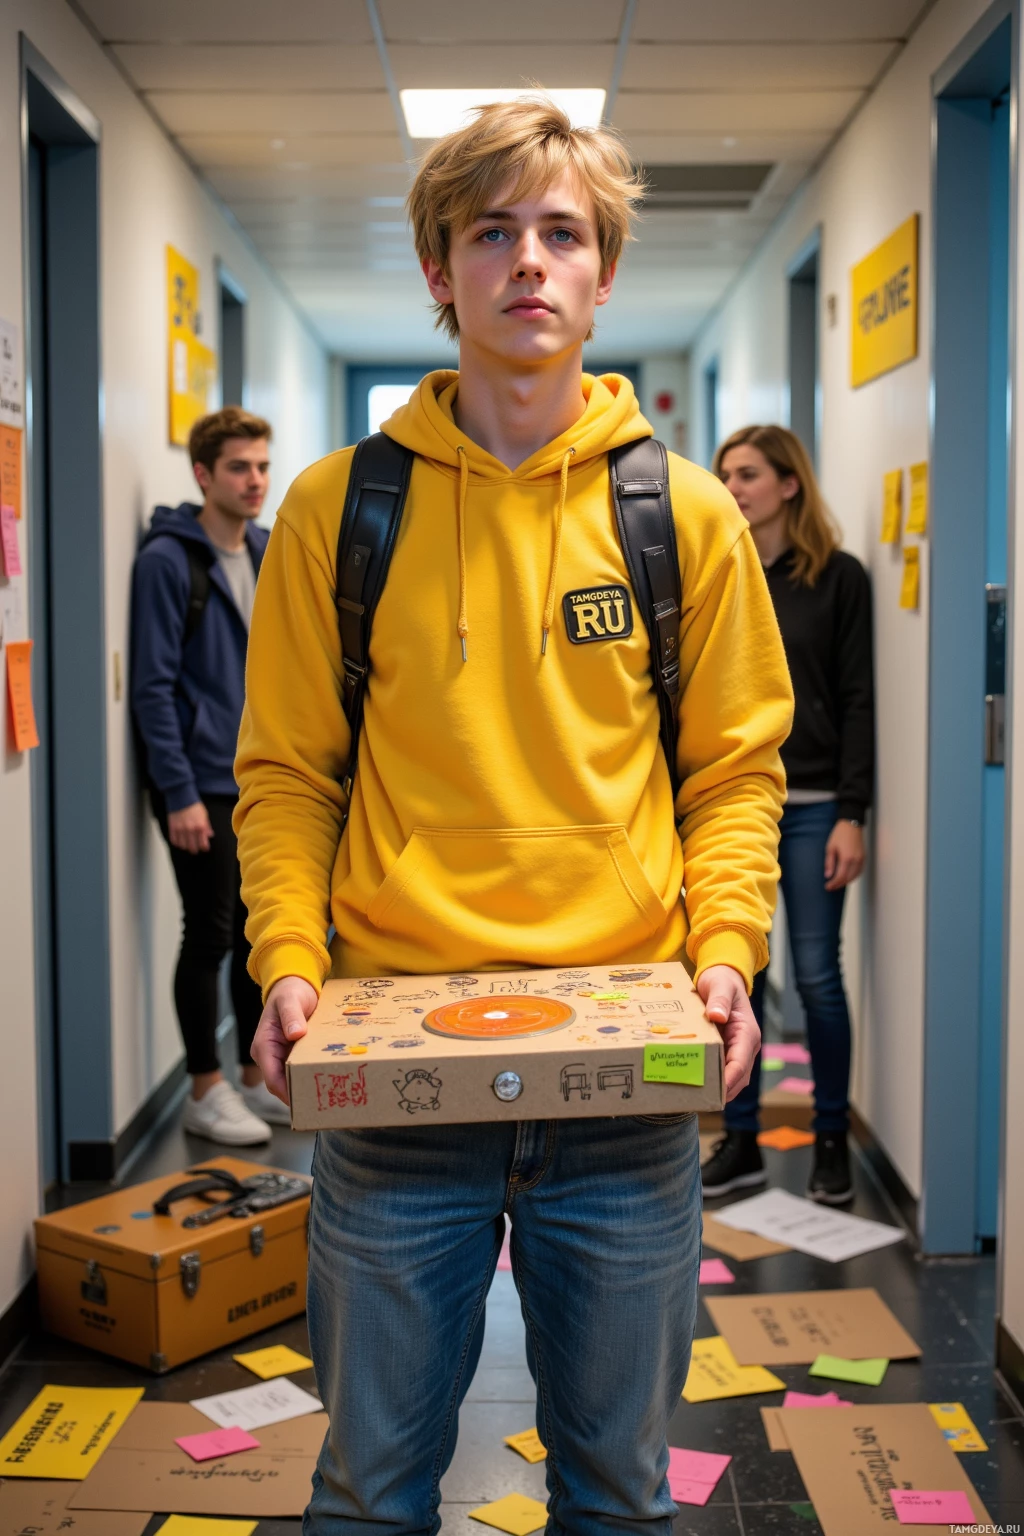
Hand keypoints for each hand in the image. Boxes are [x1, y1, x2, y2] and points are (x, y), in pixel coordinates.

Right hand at [167, 800, 213, 853]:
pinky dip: (177, 843)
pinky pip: (174, 840)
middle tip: (195, 849)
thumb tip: (210, 835)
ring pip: (183, 846)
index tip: (204, 848)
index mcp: (201, 826)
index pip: (203, 844)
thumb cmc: (194, 806)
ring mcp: (181, 829)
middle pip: (193, 847)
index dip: (204, 848)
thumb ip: (207, 826)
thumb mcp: (204, 815)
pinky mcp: (172, 827)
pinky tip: (180, 841)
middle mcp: (191, 829)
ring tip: (187, 845)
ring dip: (186, 847)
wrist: (182, 797)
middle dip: (195, 850)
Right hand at [252, 976, 318, 1103]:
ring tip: (329, 1097)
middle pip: (281, 1084)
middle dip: (299, 1095)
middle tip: (322, 1104)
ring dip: (306, 1088)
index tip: (304, 1101)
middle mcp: (269, 1055)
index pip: (271, 1077)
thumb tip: (295, 1034)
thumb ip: (291, 1015)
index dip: (286, 1092)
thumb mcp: (291, 1000)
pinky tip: (329, 1081)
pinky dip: (311, 1077)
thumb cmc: (290, 991)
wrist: (294, 985)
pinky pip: (300, 1072)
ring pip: (291, 1080)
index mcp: (263, 1045)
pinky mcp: (292, 1055)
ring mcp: (280, 1057)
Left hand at [696, 964, 760, 1100]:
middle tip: (698, 1102)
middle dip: (721, 1092)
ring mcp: (738, 1050)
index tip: (714, 1093)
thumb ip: (719, 999)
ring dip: (717, 1091)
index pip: (740, 1063)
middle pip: (738, 1078)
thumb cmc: (722, 981)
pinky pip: (722, 1071)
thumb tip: (717, 1016)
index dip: (728, 1080)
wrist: (722, 977)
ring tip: (695, 1100)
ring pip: (732, 1079)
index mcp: (748, 1033)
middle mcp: (746, 1046)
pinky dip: (712, 1081)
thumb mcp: (720, 985)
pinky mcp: (727, 1051)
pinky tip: (694, 1087)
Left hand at [824, 819, 864, 890]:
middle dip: (839, 885)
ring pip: (855, 876)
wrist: (851, 825)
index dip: (834, 884)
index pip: (840, 877)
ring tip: (837, 883)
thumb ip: (829, 863)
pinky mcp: (863, 857)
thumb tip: (828, 875)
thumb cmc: (839, 834)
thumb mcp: (830, 848)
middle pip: (848, 879)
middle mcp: (856, 860)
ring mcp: (861, 859)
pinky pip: (859, 871)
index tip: (827, 887)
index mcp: (847, 858)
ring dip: (846, 882)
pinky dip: (853, 876)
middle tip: (831, 887)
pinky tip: (846, 877)